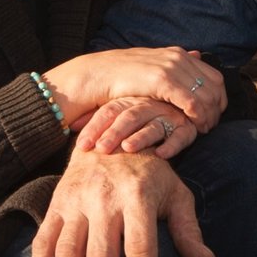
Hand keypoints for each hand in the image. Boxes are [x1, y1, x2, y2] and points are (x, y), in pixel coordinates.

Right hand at [30, 147, 213, 256]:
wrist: (109, 133)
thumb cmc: (149, 171)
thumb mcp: (175, 192)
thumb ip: (188, 228)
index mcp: (137, 195)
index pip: (140, 246)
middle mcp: (103, 198)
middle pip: (102, 256)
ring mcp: (75, 202)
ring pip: (68, 253)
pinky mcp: (55, 205)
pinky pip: (42, 242)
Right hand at [42, 49, 223, 129]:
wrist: (95, 75)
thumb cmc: (121, 78)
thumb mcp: (152, 68)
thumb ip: (175, 65)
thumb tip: (196, 54)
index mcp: (178, 54)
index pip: (214, 76)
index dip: (219, 97)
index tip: (215, 114)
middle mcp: (178, 57)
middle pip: (215, 85)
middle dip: (217, 108)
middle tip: (211, 126)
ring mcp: (171, 67)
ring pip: (206, 95)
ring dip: (209, 115)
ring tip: (202, 130)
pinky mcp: (163, 80)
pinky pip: (192, 102)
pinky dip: (198, 116)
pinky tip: (193, 127)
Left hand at [77, 95, 199, 157]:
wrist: (173, 102)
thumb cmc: (138, 114)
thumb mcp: (117, 113)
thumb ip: (97, 119)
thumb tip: (71, 123)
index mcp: (128, 101)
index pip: (108, 113)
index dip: (94, 128)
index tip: (82, 146)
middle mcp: (146, 106)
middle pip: (128, 118)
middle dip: (114, 134)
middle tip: (102, 149)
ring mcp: (166, 115)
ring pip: (152, 126)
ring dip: (141, 137)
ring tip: (128, 147)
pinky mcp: (185, 126)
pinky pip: (179, 136)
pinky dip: (171, 145)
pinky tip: (160, 154)